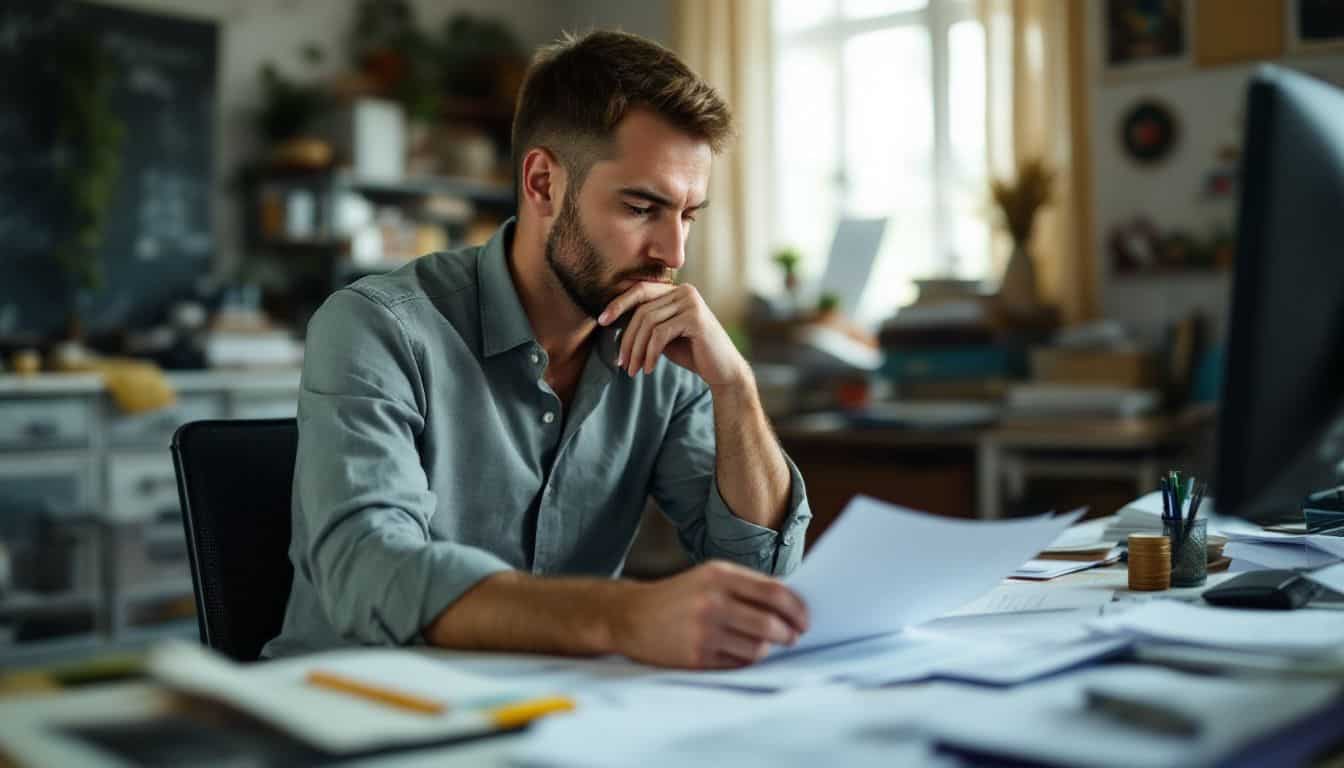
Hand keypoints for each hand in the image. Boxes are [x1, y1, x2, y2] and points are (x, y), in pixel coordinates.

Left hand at [598, 282, 748, 391]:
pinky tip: (648, 369)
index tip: (602, 321)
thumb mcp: (664, 335)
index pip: (640, 290)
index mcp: (677, 291)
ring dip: (636, 350)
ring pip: (648, 323)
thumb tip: (611, 319)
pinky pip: (660, 334)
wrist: (722, 370)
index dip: (619, 304)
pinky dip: (650, 354)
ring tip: (633, 370)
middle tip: (621, 362)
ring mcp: (691, 302)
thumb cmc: (692, 353)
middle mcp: (685, 291)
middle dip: (627, 338)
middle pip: (642, 310)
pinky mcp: (695, 318)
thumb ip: (646, 323)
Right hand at [610, 561, 809, 668]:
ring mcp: (704, 632)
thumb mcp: (710, 577)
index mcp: (720, 576)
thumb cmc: (679, 596)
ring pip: (758, 648)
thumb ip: (747, 586)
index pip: (775, 593)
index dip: (797, 609)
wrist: (632, 616)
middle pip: (770, 624)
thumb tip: (791, 604)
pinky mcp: (697, 657)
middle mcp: (712, 602)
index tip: (806, 619)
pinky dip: (747, 659)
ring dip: (768, 649)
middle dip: (789, 634)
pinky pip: (739, 664)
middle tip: (793, 637)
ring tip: (764, 644)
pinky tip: (740, 652)